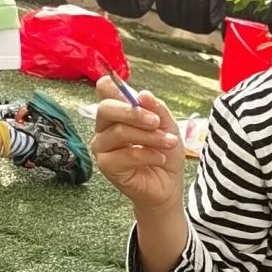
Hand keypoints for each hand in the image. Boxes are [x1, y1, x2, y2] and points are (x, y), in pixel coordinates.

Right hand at [91, 78, 184, 213]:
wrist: (168, 184)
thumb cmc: (165, 152)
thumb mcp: (168, 126)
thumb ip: (157, 110)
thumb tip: (143, 94)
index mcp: (117, 113)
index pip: (105, 91)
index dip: (115, 88)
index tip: (139, 97)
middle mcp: (104, 128)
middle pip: (106, 109)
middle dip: (135, 113)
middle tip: (157, 123)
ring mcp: (102, 147)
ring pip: (119, 132)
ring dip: (149, 137)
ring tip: (169, 143)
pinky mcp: (106, 166)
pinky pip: (125, 155)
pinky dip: (147, 155)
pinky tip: (159, 158)